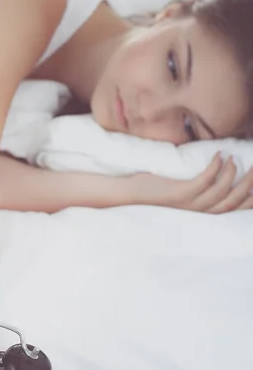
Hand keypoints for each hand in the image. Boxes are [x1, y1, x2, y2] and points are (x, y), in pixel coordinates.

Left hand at [128, 153, 252, 212]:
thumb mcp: (182, 193)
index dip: (252, 198)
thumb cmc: (155, 191)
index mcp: (203, 214)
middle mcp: (200, 213)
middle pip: (235, 200)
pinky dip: (215, 166)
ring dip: (233, 171)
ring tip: (234, 157)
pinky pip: (206, 180)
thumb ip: (199, 189)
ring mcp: (191, 205)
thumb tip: (216, 173)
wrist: (129, 195)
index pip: (236, 209)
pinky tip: (218, 154)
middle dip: (250, 183)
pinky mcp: (181, 195)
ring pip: (223, 190)